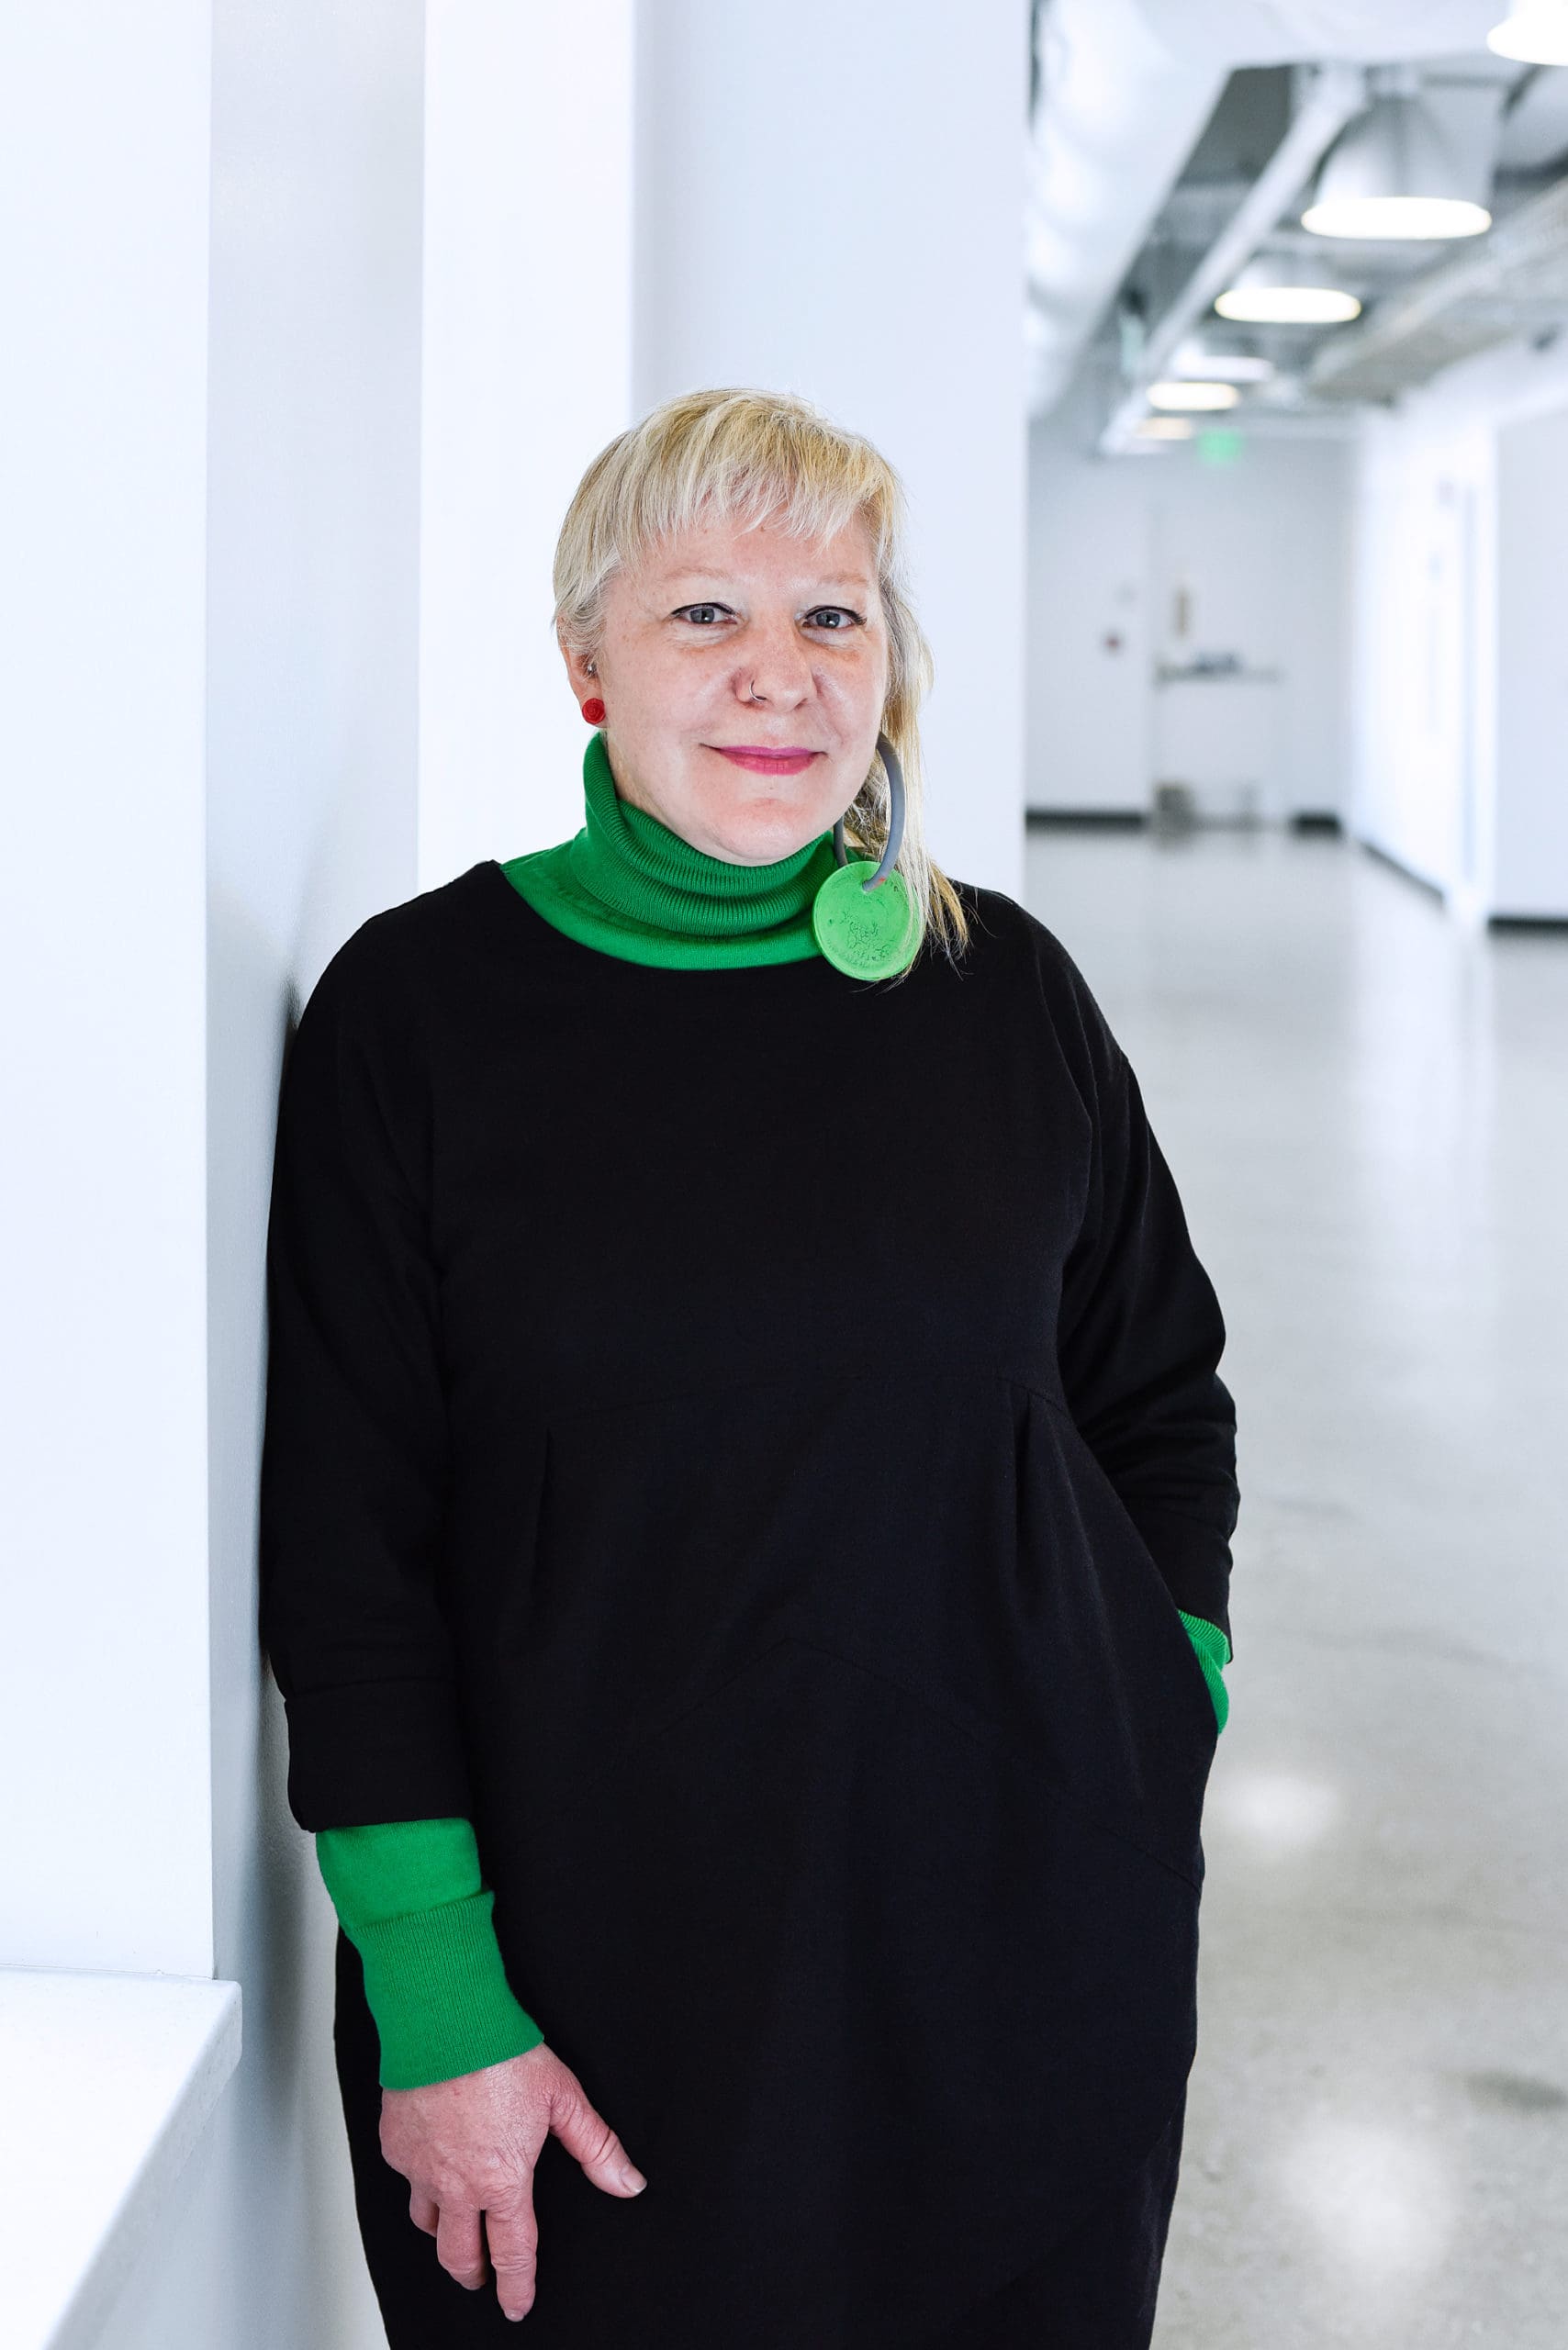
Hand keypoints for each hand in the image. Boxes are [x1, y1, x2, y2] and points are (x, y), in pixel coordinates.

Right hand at [378, 2039, 646, 2321]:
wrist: (446, 2020)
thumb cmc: (503, 2053)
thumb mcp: (565, 2099)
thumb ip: (596, 2147)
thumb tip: (628, 2183)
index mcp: (501, 2182)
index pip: (512, 2254)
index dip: (517, 2287)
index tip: (517, 2305)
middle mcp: (456, 2186)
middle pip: (458, 2256)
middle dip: (473, 2274)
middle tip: (481, 2277)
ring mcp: (419, 2168)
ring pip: (425, 2222)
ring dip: (442, 2232)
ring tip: (455, 2226)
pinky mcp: (394, 2145)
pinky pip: (405, 2176)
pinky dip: (420, 2178)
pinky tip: (433, 2162)